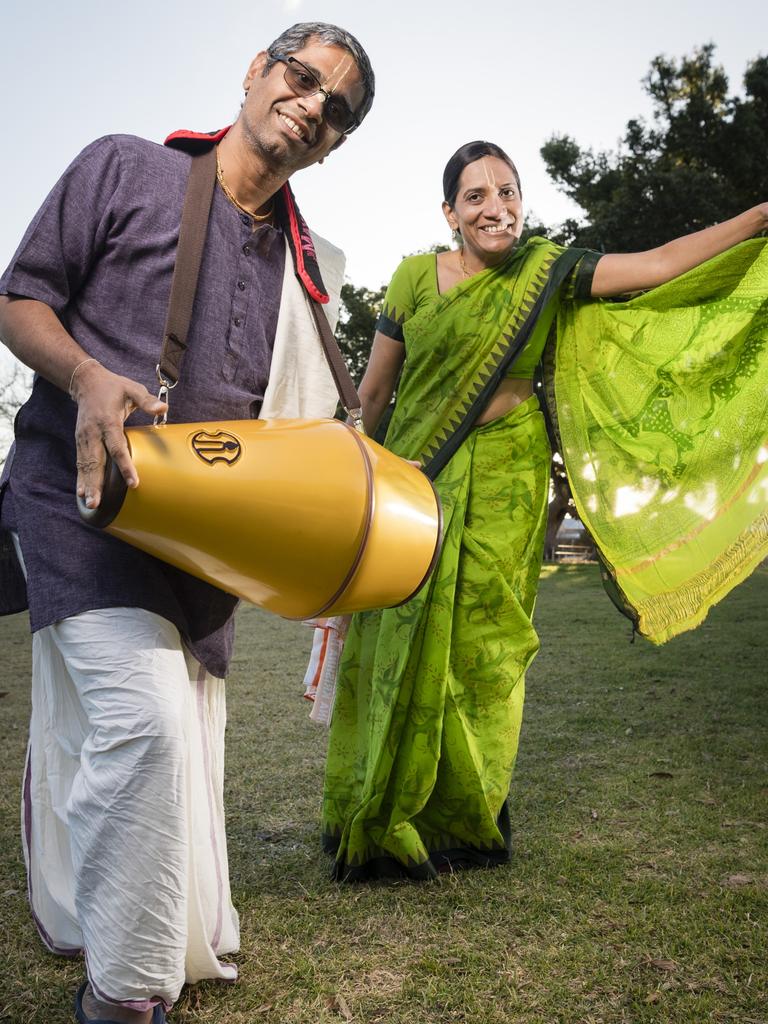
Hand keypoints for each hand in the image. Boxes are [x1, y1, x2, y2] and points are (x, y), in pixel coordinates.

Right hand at [70, 360, 167, 507]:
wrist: (87, 382)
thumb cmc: (114, 387)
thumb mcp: (132, 389)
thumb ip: (147, 401)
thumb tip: (163, 408)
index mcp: (107, 421)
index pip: (117, 447)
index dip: (125, 466)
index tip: (133, 483)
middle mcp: (93, 432)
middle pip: (95, 461)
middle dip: (96, 483)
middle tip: (98, 502)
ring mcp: (84, 438)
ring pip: (86, 465)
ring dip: (88, 485)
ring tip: (91, 504)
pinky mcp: (80, 442)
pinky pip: (81, 463)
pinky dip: (81, 479)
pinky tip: (82, 495)